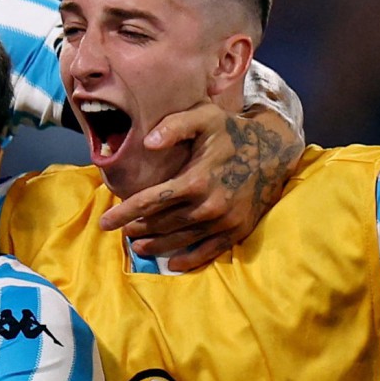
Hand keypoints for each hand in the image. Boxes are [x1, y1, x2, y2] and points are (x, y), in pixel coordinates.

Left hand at [97, 101, 302, 271]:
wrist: (275, 151)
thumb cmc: (232, 132)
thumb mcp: (205, 117)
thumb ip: (174, 125)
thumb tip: (147, 143)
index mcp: (196, 180)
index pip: (150, 201)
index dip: (124, 213)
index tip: (104, 222)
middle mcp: (208, 206)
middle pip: (162, 223)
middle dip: (138, 228)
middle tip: (122, 230)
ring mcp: (223, 222)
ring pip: (180, 240)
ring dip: (156, 245)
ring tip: (138, 247)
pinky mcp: (236, 231)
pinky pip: (208, 252)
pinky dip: (188, 260)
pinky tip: (172, 263)